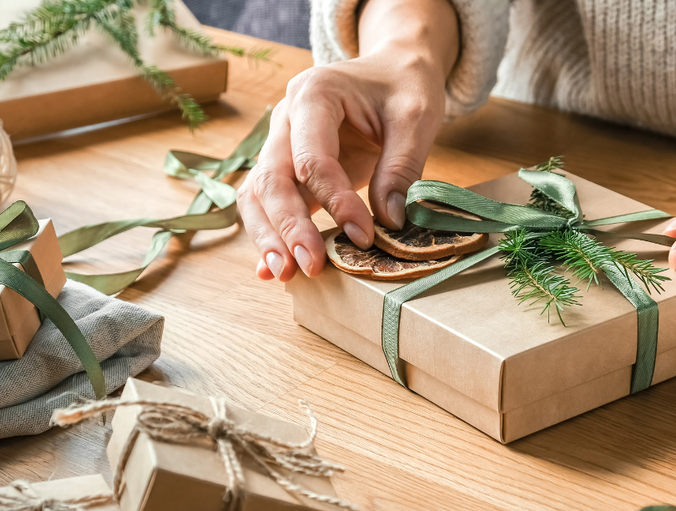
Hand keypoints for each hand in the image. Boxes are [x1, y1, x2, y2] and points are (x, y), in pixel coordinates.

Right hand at [237, 51, 447, 281]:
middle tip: (310, 266)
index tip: (364, 236)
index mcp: (314, 95)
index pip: (312, 159)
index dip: (336, 202)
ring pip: (258, 194)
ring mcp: (280, 144)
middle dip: (289, 227)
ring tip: (285, 274)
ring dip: (268, 236)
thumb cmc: (403, 87)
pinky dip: (269, 234)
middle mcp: (285, 119)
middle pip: (272, 179)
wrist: (393, 71)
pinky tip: (270, 270)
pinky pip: (268, 203)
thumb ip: (402, 168)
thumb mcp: (417, 118)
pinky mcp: (288, 168)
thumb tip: (389, 221)